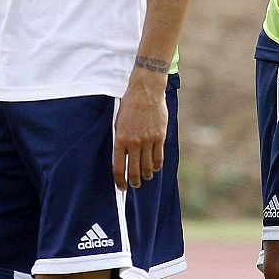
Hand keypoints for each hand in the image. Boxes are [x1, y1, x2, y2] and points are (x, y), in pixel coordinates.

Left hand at [113, 70, 167, 189]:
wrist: (145, 91)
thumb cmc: (129, 106)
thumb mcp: (119, 122)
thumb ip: (121, 141)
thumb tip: (122, 159)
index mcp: (120, 138)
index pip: (118, 167)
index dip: (120, 180)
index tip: (121, 187)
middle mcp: (134, 142)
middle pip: (133, 171)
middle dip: (133, 181)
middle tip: (134, 184)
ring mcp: (148, 140)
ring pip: (147, 167)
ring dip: (146, 175)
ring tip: (145, 177)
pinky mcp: (159, 137)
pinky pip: (158, 158)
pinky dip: (156, 166)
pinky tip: (154, 168)